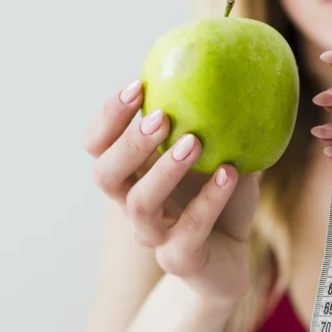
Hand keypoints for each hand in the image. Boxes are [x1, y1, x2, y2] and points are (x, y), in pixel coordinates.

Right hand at [82, 79, 260, 304]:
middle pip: (105, 174)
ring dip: (164, 169)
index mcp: (132, 174)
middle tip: (162, 117)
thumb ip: (217, 122)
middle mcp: (133, 204)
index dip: (108, 116)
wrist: (234, 262)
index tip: (137, 86)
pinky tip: (231, 173)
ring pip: (139, 203)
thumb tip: (234, 68)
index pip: (97, 144)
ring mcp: (153, 236)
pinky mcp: (180, 260)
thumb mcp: (221, 156)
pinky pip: (188, 231)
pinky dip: (210, 200)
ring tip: (195, 142)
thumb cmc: (221, 204)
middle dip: (129, 142)